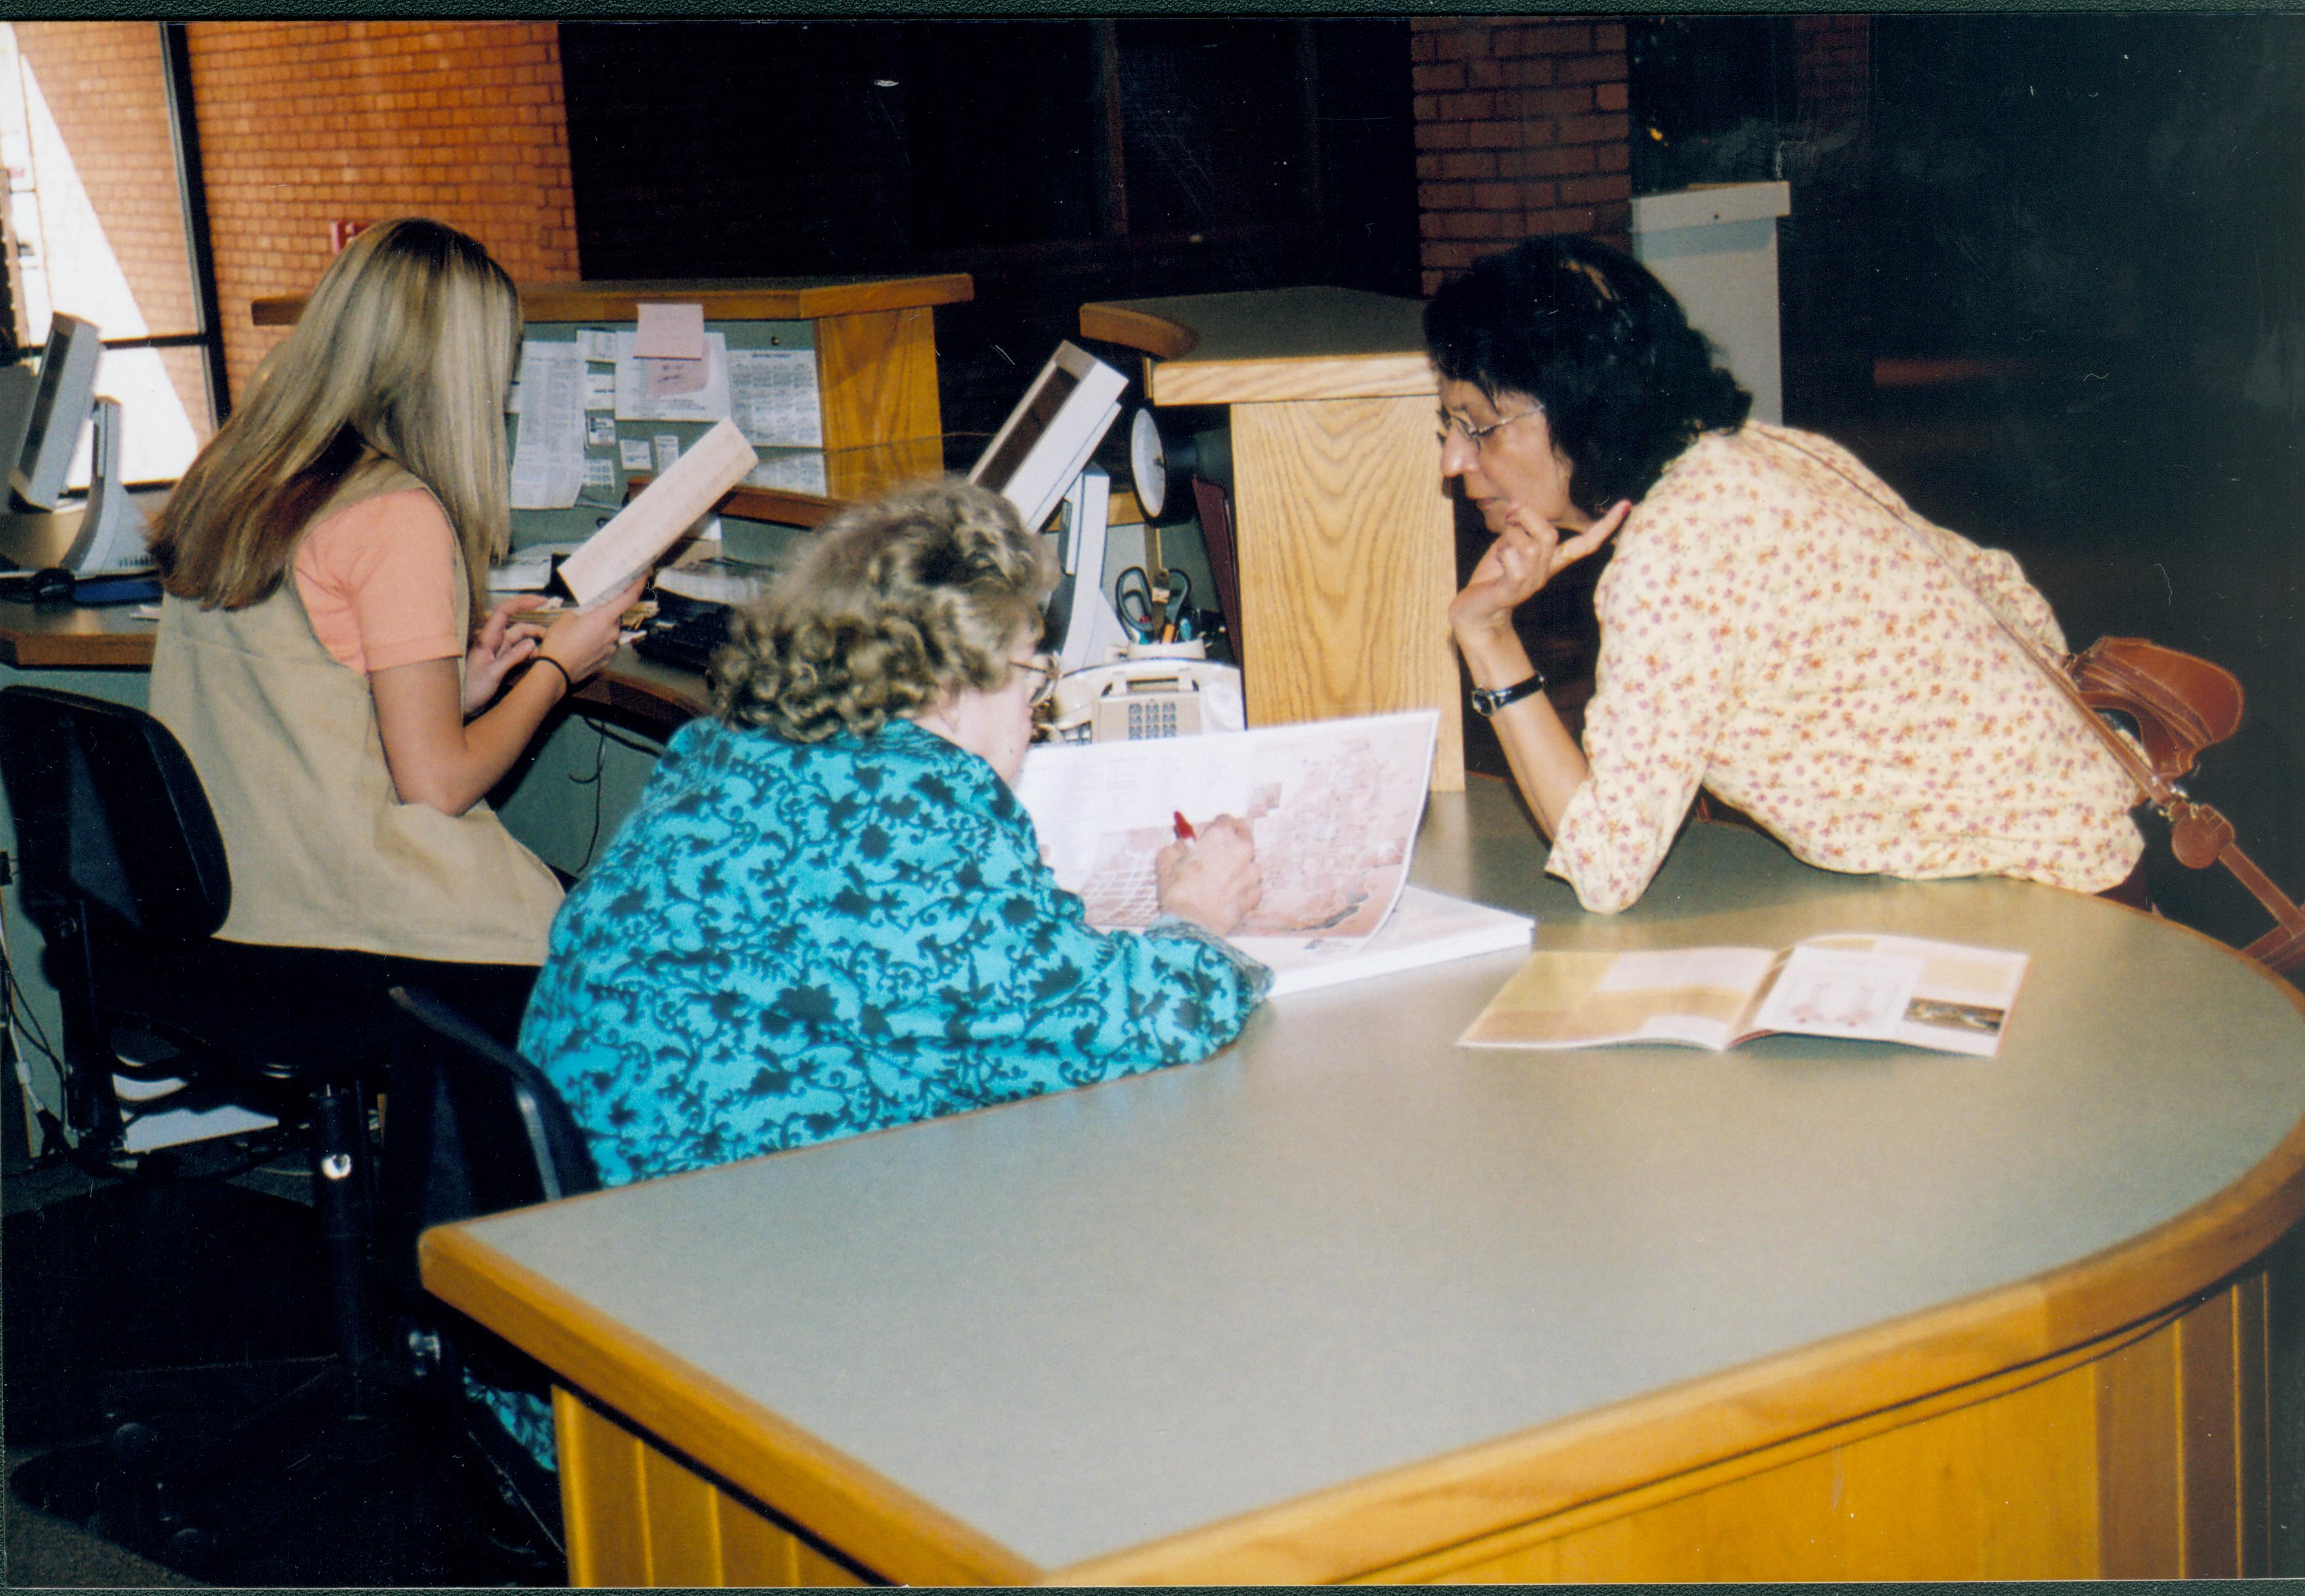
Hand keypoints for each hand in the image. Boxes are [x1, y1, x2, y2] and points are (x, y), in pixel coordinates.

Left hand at [463, 595, 547, 713]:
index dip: (522, 602)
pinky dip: (530, 653)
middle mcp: (494, 641)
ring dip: (535, 642)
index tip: (541, 602)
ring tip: (548, 651)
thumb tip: (532, 643)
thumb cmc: (471, 689)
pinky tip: (538, 660)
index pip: (505, 611)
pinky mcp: (502, 661)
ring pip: (521, 639)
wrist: (462, 705)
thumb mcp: (493, 674)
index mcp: (488, 638)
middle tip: (553, 633)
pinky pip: (519, 651)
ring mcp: (498, 651)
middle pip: (518, 626)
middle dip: (536, 626)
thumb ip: (512, 658)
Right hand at [534, 576, 647, 691]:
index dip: (638, 585)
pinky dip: (599, 640)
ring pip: (611, 630)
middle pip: (615, 615)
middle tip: (590, 612)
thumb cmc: (559, 643)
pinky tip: (583, 644)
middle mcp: (613, 632)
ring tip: (581, 632)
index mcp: (605, 618)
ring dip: (601, 627)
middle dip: (605, 612)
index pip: (628, 598)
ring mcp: (612, 647)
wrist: (556, 671)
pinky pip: (607, 643)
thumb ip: (583, 610)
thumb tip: (590, 611)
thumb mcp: (567, 617)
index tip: (643, 576)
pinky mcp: (608, 658)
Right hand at [1154, 814, 1261, 936]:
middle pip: (1244, 834)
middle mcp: (1242, 849)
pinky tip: (1228, 894)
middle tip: (1220, 850)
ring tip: (1223, 877)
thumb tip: (1181, 845)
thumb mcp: (1166, 861)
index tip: (1209, 834)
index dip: (1215, 826)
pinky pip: (1252, 885)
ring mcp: (1252, 873)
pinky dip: (1243, 887)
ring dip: (1240, 864)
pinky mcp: (1255, 894)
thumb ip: (1176, 847)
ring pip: (1250, 860)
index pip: (1225, 819)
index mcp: (1221, 836)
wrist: (1192, 924)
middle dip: (1233, 839)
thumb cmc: (1178, 891)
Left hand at [1448, 499, 1631, 644]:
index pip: (1585, 543)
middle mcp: (1546, 572)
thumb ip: (1517, 523)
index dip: (1605, 526)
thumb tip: (1519, 505)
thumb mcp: (1507, 542)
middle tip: (1509, 520)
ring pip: (1529, 547)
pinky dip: (1503, 555)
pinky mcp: (1513, 591)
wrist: (1474, 610)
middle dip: (1526, 518)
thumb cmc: (1493, 574)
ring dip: (1508, 538)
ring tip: (1499, 549)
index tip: (1627, 505)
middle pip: (1549, 535)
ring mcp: (1531, 583)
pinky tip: (1497, 563)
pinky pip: (1516, 564)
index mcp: (1551, 560)